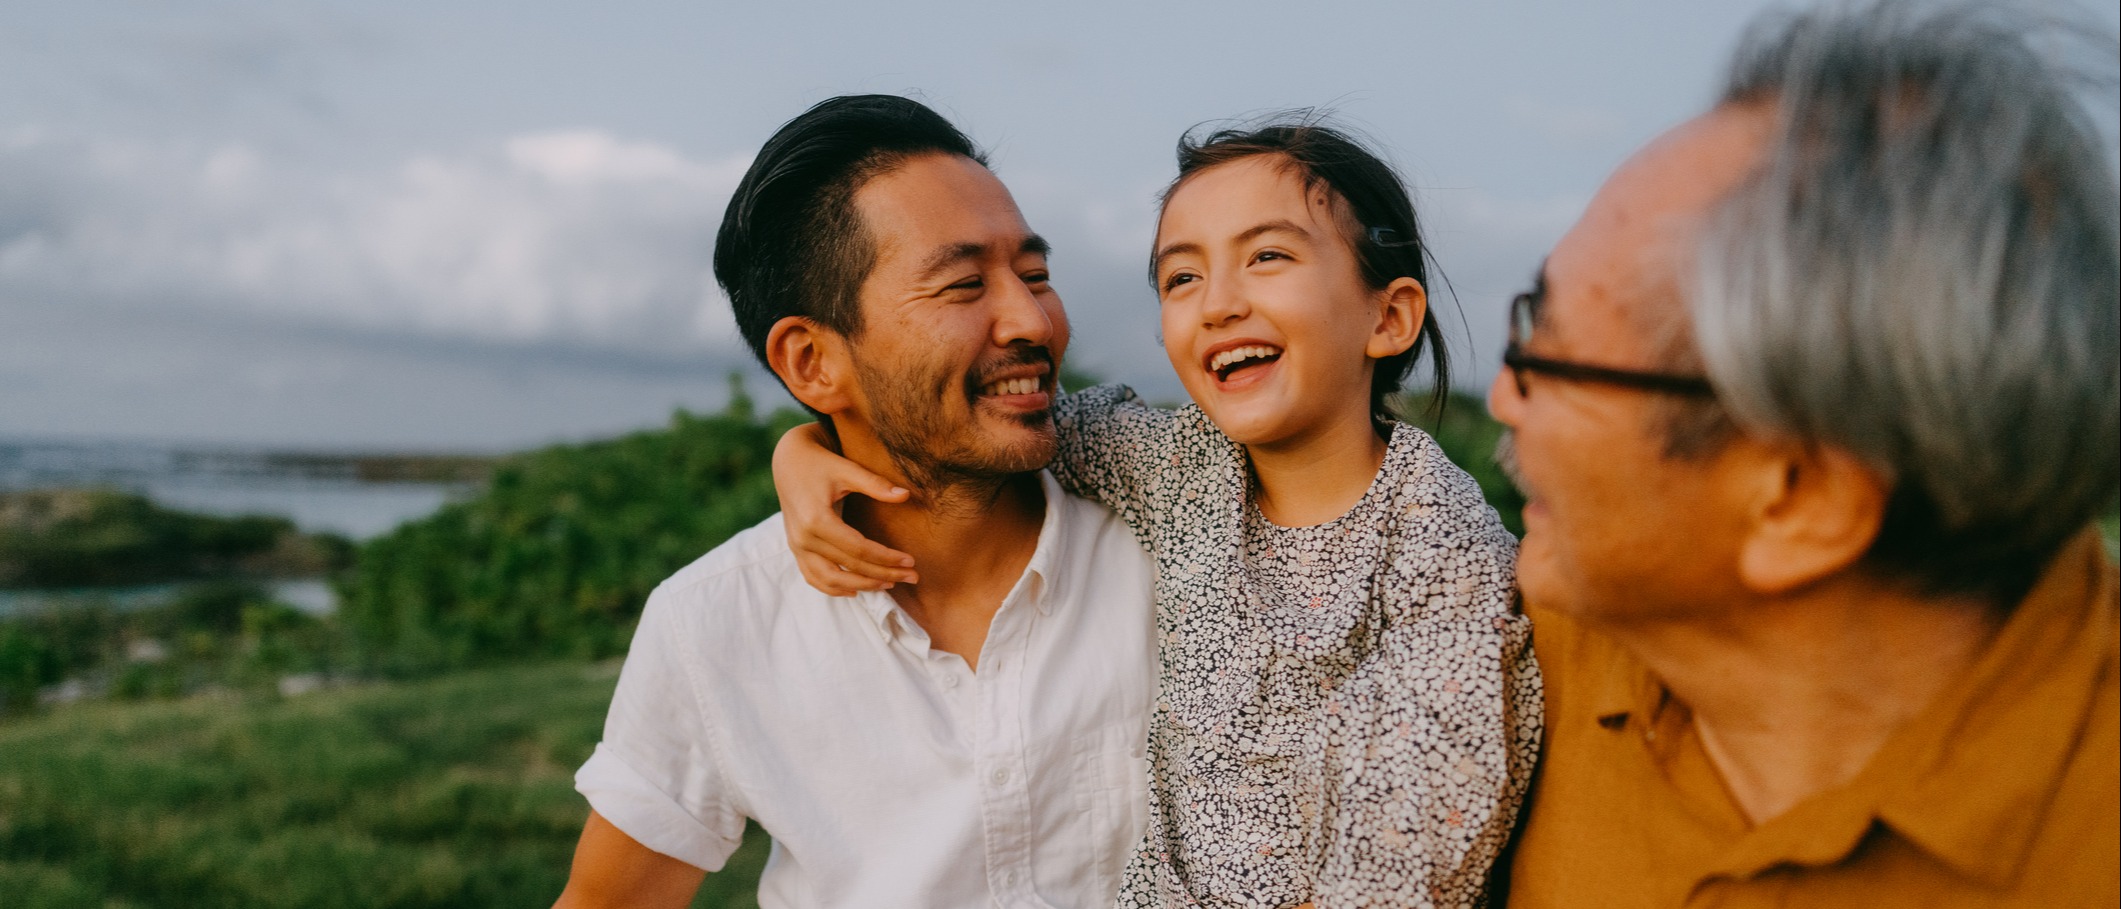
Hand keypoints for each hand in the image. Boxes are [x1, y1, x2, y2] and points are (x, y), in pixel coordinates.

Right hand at [773, 421, 917, 595]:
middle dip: (883, 575)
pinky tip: (856, 590)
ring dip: (862, 586)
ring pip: (830, 579)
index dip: (886, 558)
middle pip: (849, 567)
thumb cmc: (821, 464)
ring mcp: (797, 546)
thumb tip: (905, 495)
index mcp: (816, 519)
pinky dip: (833, 588)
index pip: (858, 549)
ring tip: (889, 585)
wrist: (789, 462)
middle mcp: (803, 538)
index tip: (910, 562)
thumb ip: (875, 484)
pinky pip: (813, 577)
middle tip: (911, 577)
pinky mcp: (795, 549)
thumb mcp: (847, 469)